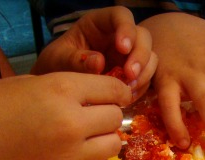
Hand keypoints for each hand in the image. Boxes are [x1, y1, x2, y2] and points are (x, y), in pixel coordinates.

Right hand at [0, 72, 131, 159]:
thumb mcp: (30, 83)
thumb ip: (67, 88)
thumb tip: (96, 97)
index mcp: (62, 90)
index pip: (114, 89)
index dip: (118, 91)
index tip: (114, 95)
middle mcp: (73, 121)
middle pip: (116, 118)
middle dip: (109, 114)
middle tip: (94, 115)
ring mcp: (71, 153)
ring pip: (113, 145)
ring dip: (105, 139)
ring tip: (89, 136)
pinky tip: (81, 154)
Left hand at [32, 7, 156, 99]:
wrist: (56, 88)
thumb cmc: (55, 66)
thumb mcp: (58, 60)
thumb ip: (75, 60)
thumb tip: (99, 63)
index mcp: (99, 24)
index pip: (120, 16)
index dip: (126, 29)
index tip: (122, 48)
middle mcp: (118, 38)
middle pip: (142, 37)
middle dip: (140, 56)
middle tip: (129, 75)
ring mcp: (128, 57)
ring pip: (150, 58)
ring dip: (144, 74)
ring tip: (128, 90)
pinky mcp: (132, 76)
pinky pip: (145, 79)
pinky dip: (140, 88)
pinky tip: (128, 98)